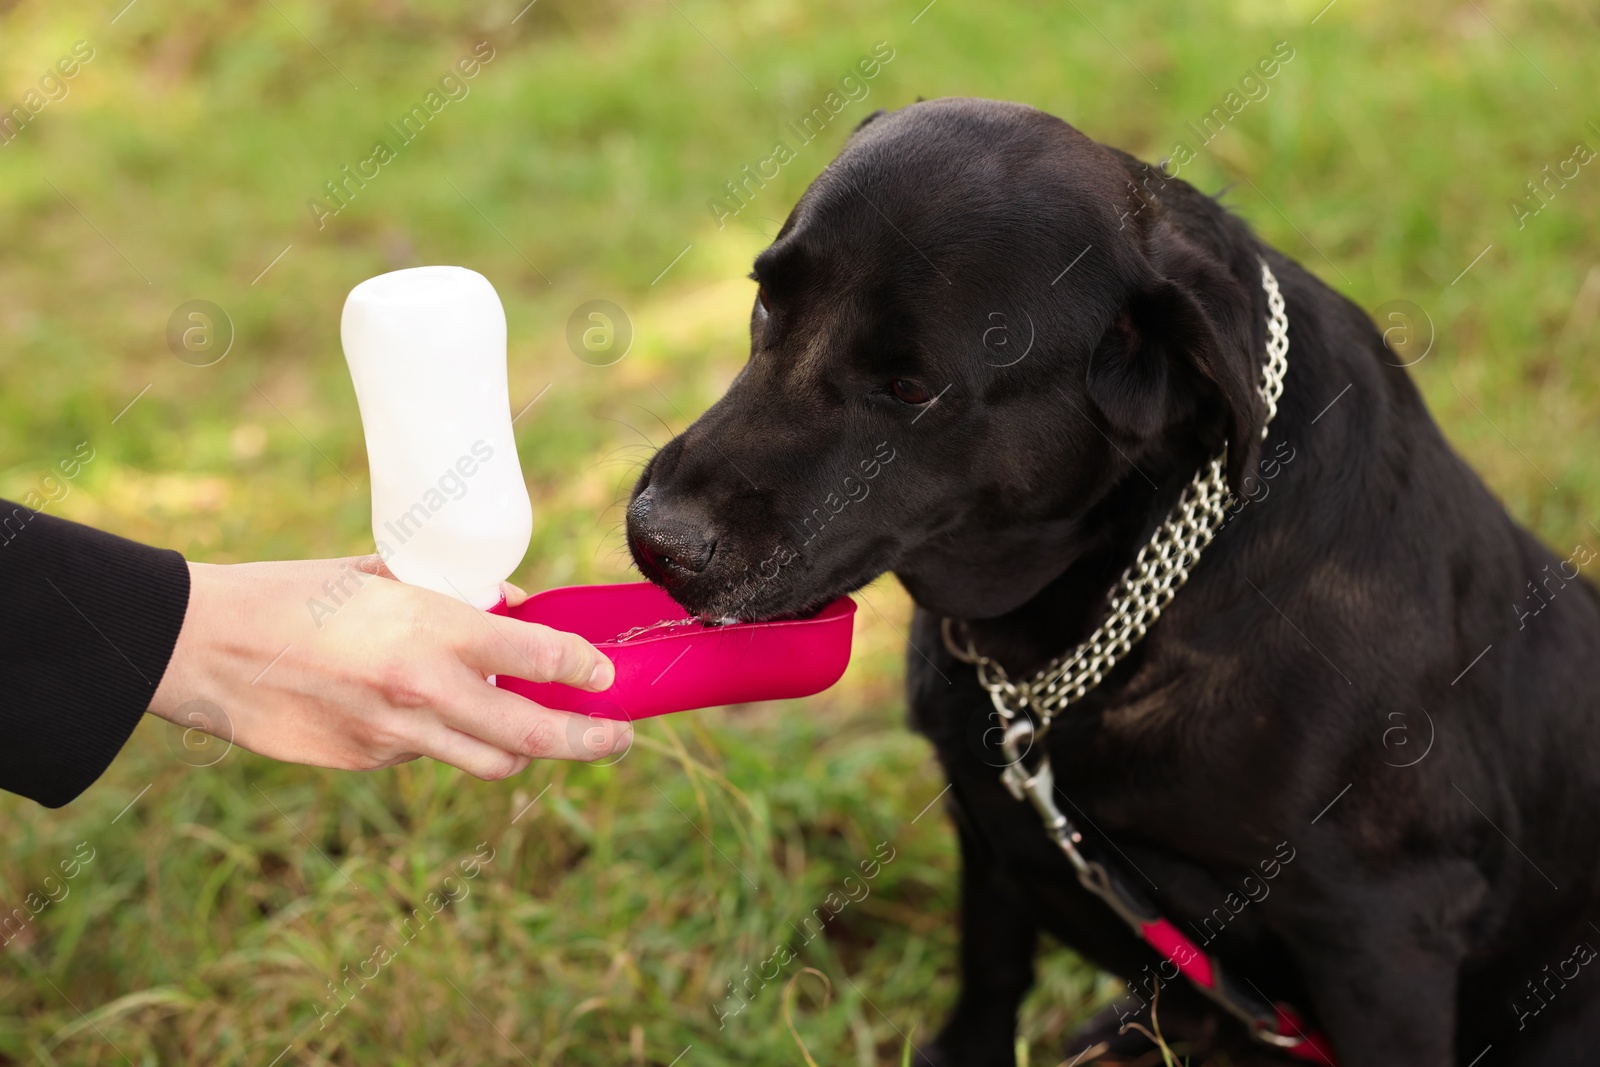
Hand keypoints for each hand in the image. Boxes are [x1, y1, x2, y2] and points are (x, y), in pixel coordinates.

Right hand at [148, 556, 628, 777]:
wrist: (204, 645)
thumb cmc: (294, 595)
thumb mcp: (381, 574)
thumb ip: (454, 595)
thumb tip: (513, 606)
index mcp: (435, 630)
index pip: (541, 658)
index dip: (586, 670)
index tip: (606, 676)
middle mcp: (425, 689)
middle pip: (535, 735)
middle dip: (591, 741)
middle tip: (620, 740)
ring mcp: (395, 735)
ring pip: (488, 762)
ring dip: (517, 749)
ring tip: (534, 731)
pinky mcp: (365, 762)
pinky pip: (425, 757)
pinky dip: (439, 739)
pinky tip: (416, 710)